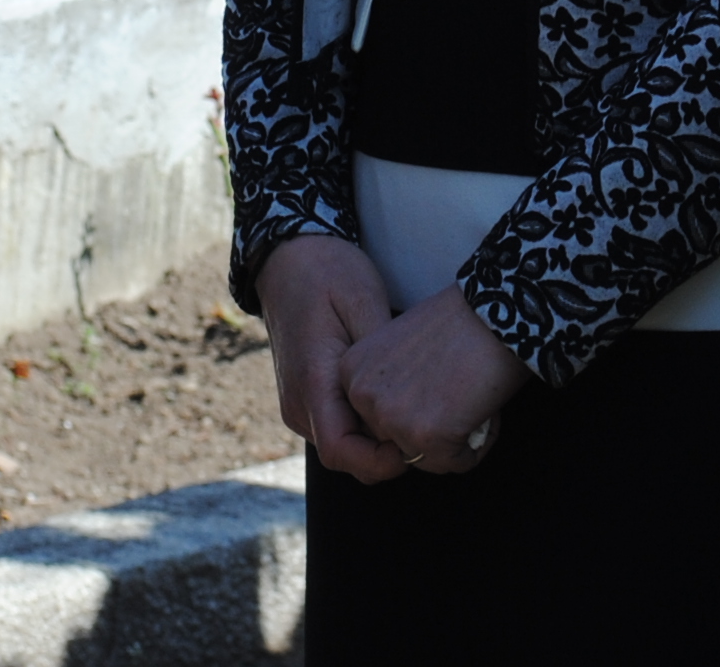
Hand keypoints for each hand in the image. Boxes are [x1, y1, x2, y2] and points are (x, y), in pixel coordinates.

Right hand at [256, 236, 406, 479]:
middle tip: (430, 427)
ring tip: (416, 412)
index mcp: (313, 381)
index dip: (382, 462)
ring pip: (343, 446)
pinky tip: (393, 401)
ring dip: (377, 441)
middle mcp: (299, 403)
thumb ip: (381, 355)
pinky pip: (338, 428)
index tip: (419, 442)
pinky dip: (365, 426)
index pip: (342, 452)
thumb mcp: (364, 300)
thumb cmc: (329, 272)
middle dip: (387, 455)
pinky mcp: (305, 398)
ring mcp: (298, 403)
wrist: (289, 256)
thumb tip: (406, 401)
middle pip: (346, 457)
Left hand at [340, 284, 526, 475]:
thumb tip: (399, 420)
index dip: (413, 410)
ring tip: (474, 403)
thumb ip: (387, 383)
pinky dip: (476, 448)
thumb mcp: (398, 347)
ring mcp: (391, 418)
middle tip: (459, 396)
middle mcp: (362, 396)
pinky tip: (487, 414)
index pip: (376, 419)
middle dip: (433, 430)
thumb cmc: (458, 323)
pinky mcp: (424, 437)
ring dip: (455, 441)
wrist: (495, 310)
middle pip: (397, 442)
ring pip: (426, 458)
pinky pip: (454, 464)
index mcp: (350, 371)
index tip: (435, 386)